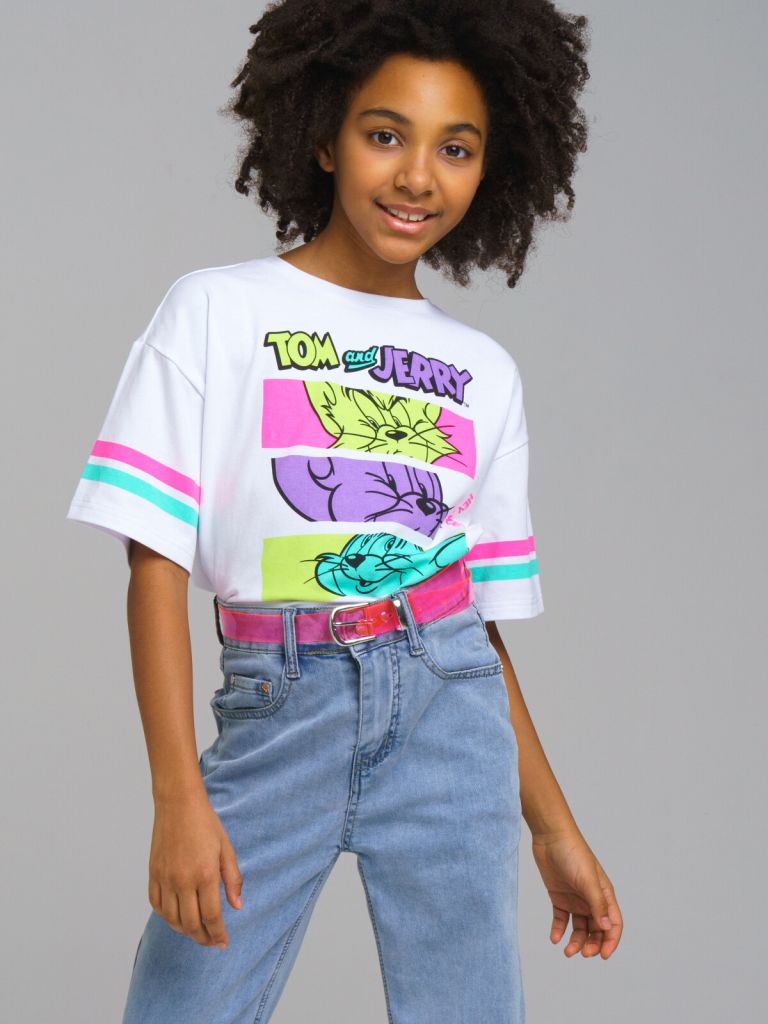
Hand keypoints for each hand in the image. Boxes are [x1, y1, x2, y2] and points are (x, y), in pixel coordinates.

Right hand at [148, 790, 242, 949]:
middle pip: (191, 924)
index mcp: (205, 874)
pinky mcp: (153, 874)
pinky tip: (178, 917)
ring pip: (172, 919)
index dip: (218, 934)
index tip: (223, 943)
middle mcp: (183, 880)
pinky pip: (157, 906)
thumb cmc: (206, 824)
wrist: (178, 804)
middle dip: (203, 938)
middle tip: (212, 941)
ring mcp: (165, 879)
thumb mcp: (226, 848)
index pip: (212, 916)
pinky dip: (167, 917)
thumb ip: (233, 879)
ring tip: (197, 932)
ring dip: (185, 931)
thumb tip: (237, 907)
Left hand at [531, 827, 622, 958]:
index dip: (611, 941)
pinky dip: (559, 930)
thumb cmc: (573, 853)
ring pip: (579, 927)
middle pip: (596, 930)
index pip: (613, 923)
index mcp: (604, 894)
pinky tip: (554, 939)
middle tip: (583, 953)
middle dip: (592, 944)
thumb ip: (597, 904)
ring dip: (576, 941)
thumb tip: (607, 928)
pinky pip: (561, 919)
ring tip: (567, 951)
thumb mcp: (587, 880)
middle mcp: (591, 899)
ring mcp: (575, 899)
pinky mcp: (559, 897)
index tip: (602, 955)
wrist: (550, 836)